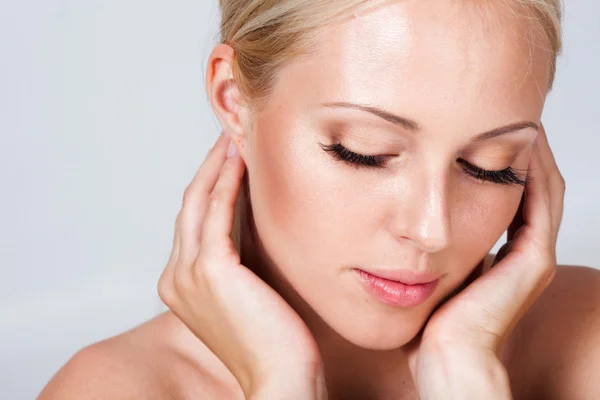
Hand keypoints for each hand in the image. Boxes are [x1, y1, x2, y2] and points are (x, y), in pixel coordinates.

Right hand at [157, 132, 325, 398]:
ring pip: (199, 203)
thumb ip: (236, 262)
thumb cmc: (272, 340)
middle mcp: (176, 277)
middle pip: (190, 208)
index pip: (193, 224)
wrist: (280, 377)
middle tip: (227, 139)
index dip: (207, 188)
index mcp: (180, 285)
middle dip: (207, 170)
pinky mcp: (210, 270)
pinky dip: (227, 182)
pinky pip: (217, 212)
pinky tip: (241, 161)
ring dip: (216, 167)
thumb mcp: (245, 293)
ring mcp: (188, 274)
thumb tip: (250, 225)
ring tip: (233, 140)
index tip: (227, 162)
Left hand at [406, 123, 564, 398]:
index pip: (505, 193)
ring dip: (527, 151)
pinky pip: (541, 202)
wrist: (441, 355)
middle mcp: (521, 251)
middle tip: (499, 111)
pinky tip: (517, 142)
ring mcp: (532, 256)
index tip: (473, 129)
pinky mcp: (534, 261)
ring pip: (540, 187)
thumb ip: (422, 241)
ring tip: (512, 116)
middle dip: (514, 148)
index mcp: (498, 252)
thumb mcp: (424, 266)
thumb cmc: (425, 319)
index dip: (494, 159)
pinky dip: (532, 170)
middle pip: (528, 185)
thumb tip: (393, 214)